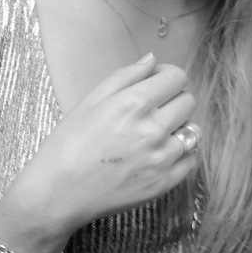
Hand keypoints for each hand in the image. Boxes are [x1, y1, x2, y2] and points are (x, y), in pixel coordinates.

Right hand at [3, 54, 197, 240]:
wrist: (59, 192)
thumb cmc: (68, 144)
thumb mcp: (90, 101)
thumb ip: (125, 76)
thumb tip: (152, 60)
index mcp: (134, 103)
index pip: (177, 78)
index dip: (167, 76)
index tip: (156, 82)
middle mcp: (153, 129)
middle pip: (188, 102)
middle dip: (173, 99)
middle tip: (153, 109)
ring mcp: (162, 159)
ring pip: (193, 131)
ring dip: (179, 127)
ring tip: (157, 134)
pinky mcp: (164, 183)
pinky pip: (191, 159)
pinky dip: (181, 153)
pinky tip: (160, 153)